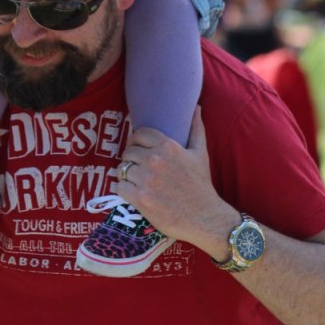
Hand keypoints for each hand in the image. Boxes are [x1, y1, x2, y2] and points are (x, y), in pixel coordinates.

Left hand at [115, 108, 233, 254]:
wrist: (204, 217)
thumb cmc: (201, 185)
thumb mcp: (201, 153)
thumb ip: (196, 128)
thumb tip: (196, 107)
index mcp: (168, 146)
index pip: (139, 134)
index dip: (136, 141)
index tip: (139, 150)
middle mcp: (155, 160)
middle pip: (128, 152)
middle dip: (131, 159)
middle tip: (138, 168)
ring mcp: (146, 180)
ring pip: (122, 169)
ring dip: (126, 175)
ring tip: (136, 181)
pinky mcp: (140, 199)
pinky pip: (119, 186)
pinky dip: (123, 190)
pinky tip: (133, 193)